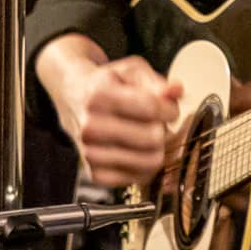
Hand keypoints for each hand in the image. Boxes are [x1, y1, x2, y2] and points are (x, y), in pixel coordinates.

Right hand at [69, 55, 181, 187]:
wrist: (73, 99)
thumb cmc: (107, 84)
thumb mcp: (131, 72)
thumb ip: (157, 82)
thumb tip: (176, 90)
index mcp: (99, 96)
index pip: (151, 108)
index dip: (169, 108)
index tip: (167, 108)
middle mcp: (90, 127)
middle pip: (153, 137)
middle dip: (162, 128)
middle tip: (153, 122)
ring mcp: (90, 153)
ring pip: (150, 161)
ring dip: (156, 148)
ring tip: (146, 135)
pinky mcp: (95, 174)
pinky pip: (140, 178)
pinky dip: (145, 165)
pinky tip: (137, 150)